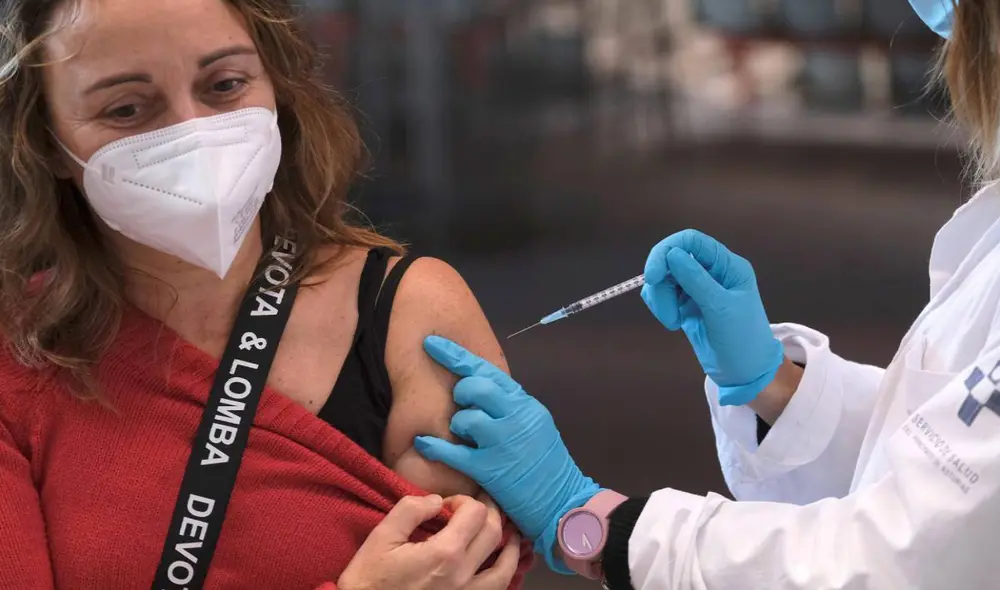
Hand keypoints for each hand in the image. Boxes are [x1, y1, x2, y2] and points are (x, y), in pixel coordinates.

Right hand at [337, 494, 520, 589]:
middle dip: (489, 513)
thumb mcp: (382, 536)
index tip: (447, 504)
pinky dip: (505, 573)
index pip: (475, 513)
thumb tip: (436, 501)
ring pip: (505, 567)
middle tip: (479, 506)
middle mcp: (463, 575)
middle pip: (494, 534)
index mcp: (445, 554)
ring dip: (510, 545)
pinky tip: (503, 564)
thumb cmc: (369, 579)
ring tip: (510, 532)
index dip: (464, 500)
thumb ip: (411, 509)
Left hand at [413, 336, 600, 573]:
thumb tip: (480, 389)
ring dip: (457, 424)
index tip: (431, 343)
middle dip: (461, 393)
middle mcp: (515, 417)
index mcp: (525, 404)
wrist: (562, 501)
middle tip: (463, 405)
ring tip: (465, 436)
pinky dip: (433, 446)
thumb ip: (511, 406)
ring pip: (465, 417)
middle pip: (476, 387)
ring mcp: (502, 443)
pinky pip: (452, 451)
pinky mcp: (489, 469)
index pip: (487, 370)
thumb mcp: (536, 424)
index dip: (455, 355)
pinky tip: (423, 443)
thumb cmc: (546, 464)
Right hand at [641, 229, 783, 405]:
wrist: (745, 373)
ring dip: (661, 298)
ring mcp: (697, 288)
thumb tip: (671, 253)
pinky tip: (672, 322)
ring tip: (673, 322)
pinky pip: (662, 294)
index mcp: (727, 266)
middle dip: (662, 283)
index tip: (653, 276)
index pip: (691, 241)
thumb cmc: (742, 339)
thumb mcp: (721, 309)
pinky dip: (660, 305)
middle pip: (672, 259)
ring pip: (664, 278)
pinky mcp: (685, 304)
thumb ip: (696, 280)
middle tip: (666, 311)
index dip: (667, 251)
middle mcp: (711, 272)